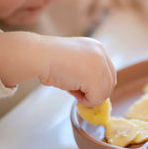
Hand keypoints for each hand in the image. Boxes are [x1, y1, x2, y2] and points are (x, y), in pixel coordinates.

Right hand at [0, 32, 115, 106]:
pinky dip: (86, 101)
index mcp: (96, 47)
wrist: (38, 56)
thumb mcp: (74, 62)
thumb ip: (87, 73)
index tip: (83, 88)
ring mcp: (99, 64)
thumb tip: (94, 93)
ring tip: (72, 88)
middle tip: (77, 90)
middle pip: (110, 83)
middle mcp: (101, 53)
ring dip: (89, 97)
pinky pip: (97, 98)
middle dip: (94, 91)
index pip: (108, 73)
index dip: (97, 84)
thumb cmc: (49, 60)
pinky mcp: (94, 77)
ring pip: (104, 92)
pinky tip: (72, 91)